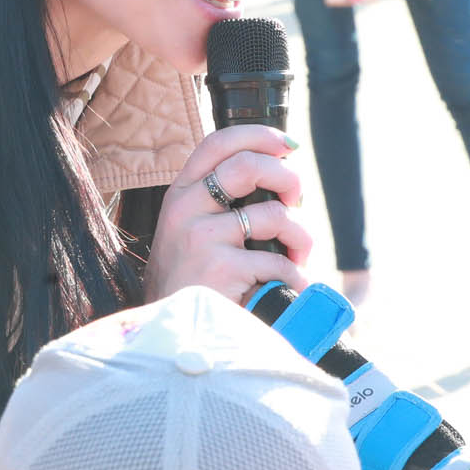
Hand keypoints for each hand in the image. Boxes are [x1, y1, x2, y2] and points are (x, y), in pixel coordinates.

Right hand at [145, 126, 312, 302]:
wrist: (168, 334)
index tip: (287, 146)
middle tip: (297, 203)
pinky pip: (278, 261)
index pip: (218, 144)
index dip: (259, 136)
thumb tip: (277, 178)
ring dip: (301, 238)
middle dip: (288, 180)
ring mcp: (200, 237)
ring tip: (298, 257)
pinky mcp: (220, 268)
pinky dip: (294, 275)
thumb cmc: (190, 280)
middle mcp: (184, 209)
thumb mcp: (190, 231)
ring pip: (274, 215)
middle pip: (248, 165)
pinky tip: (288, 286)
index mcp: (180, 194)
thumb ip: (218, 203)